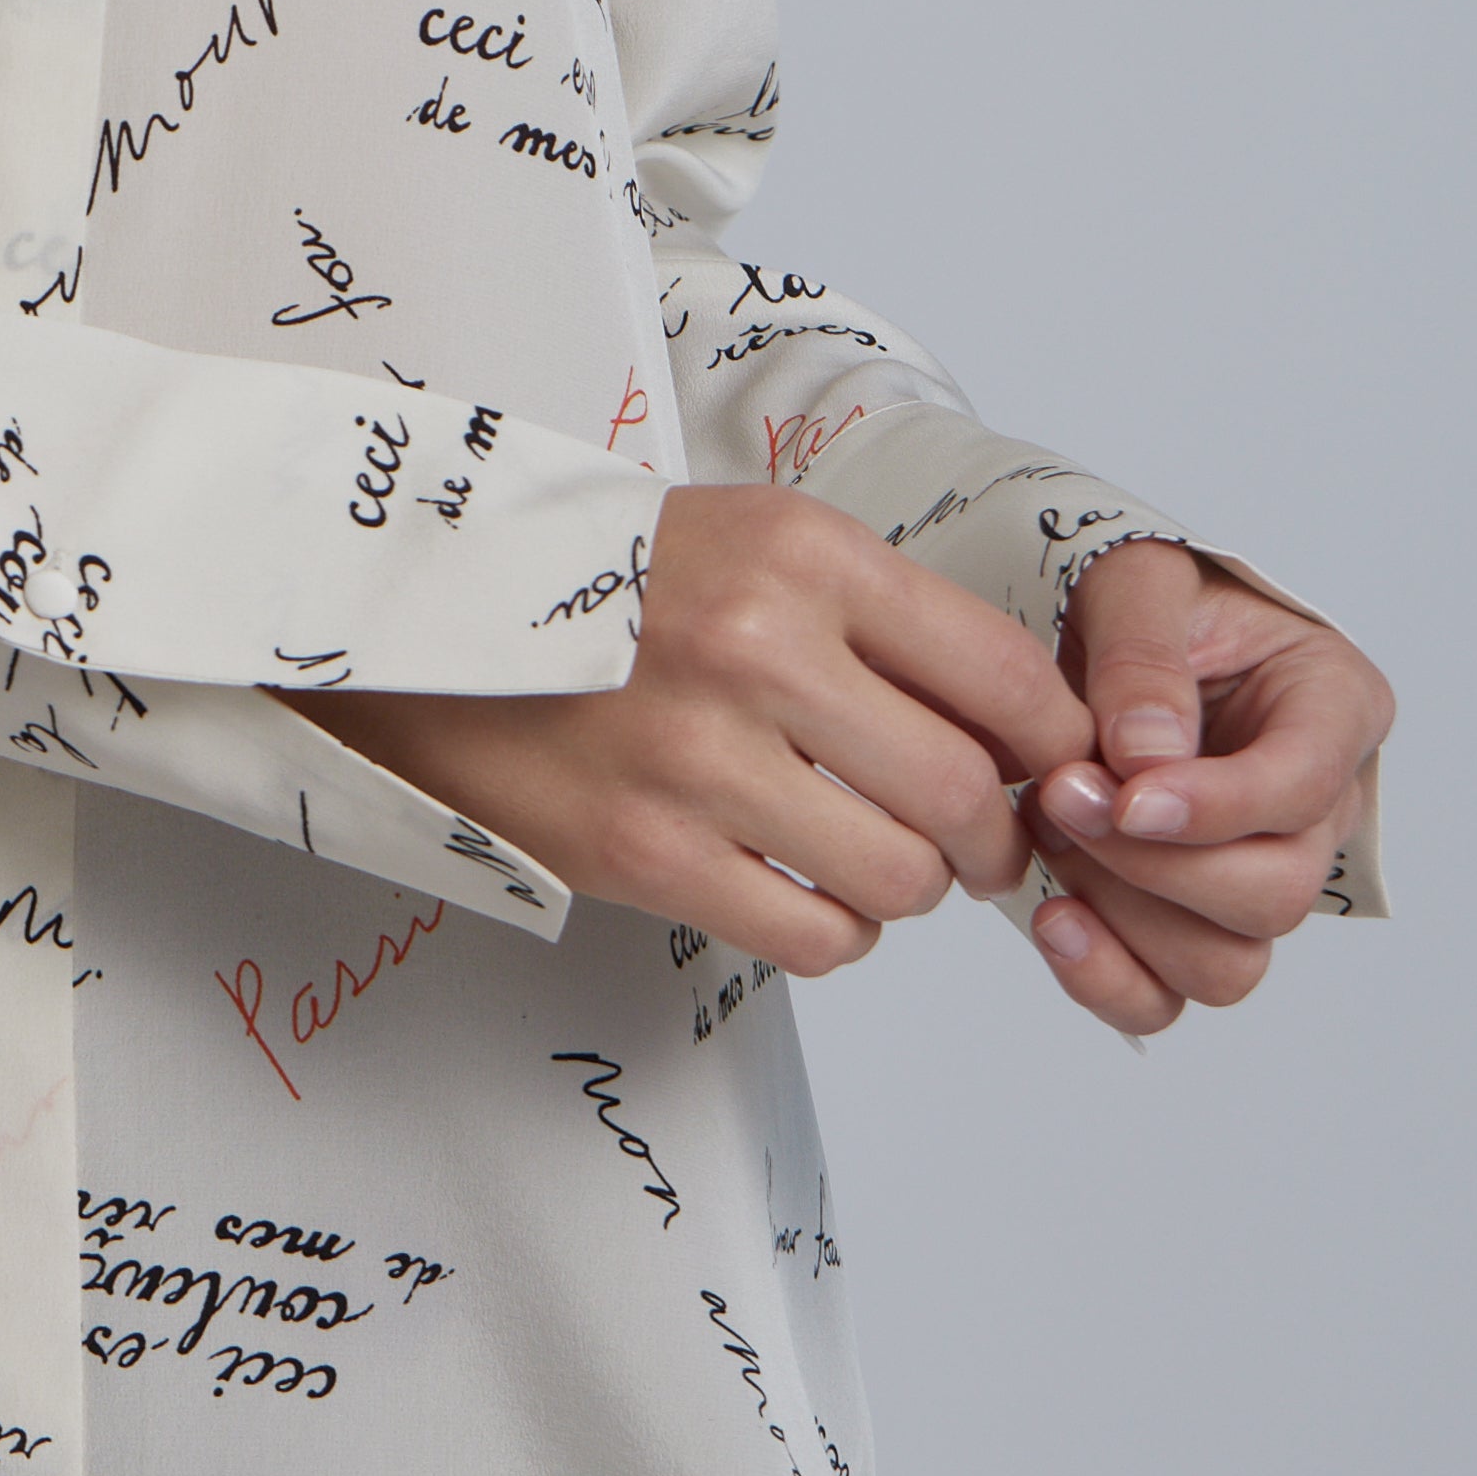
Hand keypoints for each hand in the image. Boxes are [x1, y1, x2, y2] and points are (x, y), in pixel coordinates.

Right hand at [278, 481, 1096, 979]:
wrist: (425, 608)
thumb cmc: (609, 580)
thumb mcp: (752, 539)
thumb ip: (881, 619)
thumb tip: (1021, 736)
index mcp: (799, 552)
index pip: (1001, 673)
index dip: (1052, 744)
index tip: (1050, 772)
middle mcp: (757, 647)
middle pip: (962, 794)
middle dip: (991, 838)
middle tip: (973, 841)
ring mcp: (695, 758)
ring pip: (898, 879)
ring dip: (907, 886)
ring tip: (866, 853)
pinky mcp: (643, 852)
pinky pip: (814, 936)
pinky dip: (834, 929)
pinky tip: (796, 882)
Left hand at [1021, 538, 1393, 1037]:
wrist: (1110, 640)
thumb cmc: (1151, 603)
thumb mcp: (1140, 581)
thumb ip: (1144, 656)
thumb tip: (1145, 757)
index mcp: (1332, 709)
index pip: (1303, 786)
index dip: (1216, 806)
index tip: (1127, 795)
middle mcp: (1314, 812)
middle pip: (1274, 893)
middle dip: (1157, 863)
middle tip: (1061, 797)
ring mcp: (1257, 877)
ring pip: (1228, 962)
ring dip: (1126, 914)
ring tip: (1051, 833)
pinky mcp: (1189, 925)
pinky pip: (1168, 995)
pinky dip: (1107, 977)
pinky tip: (1054, 920)